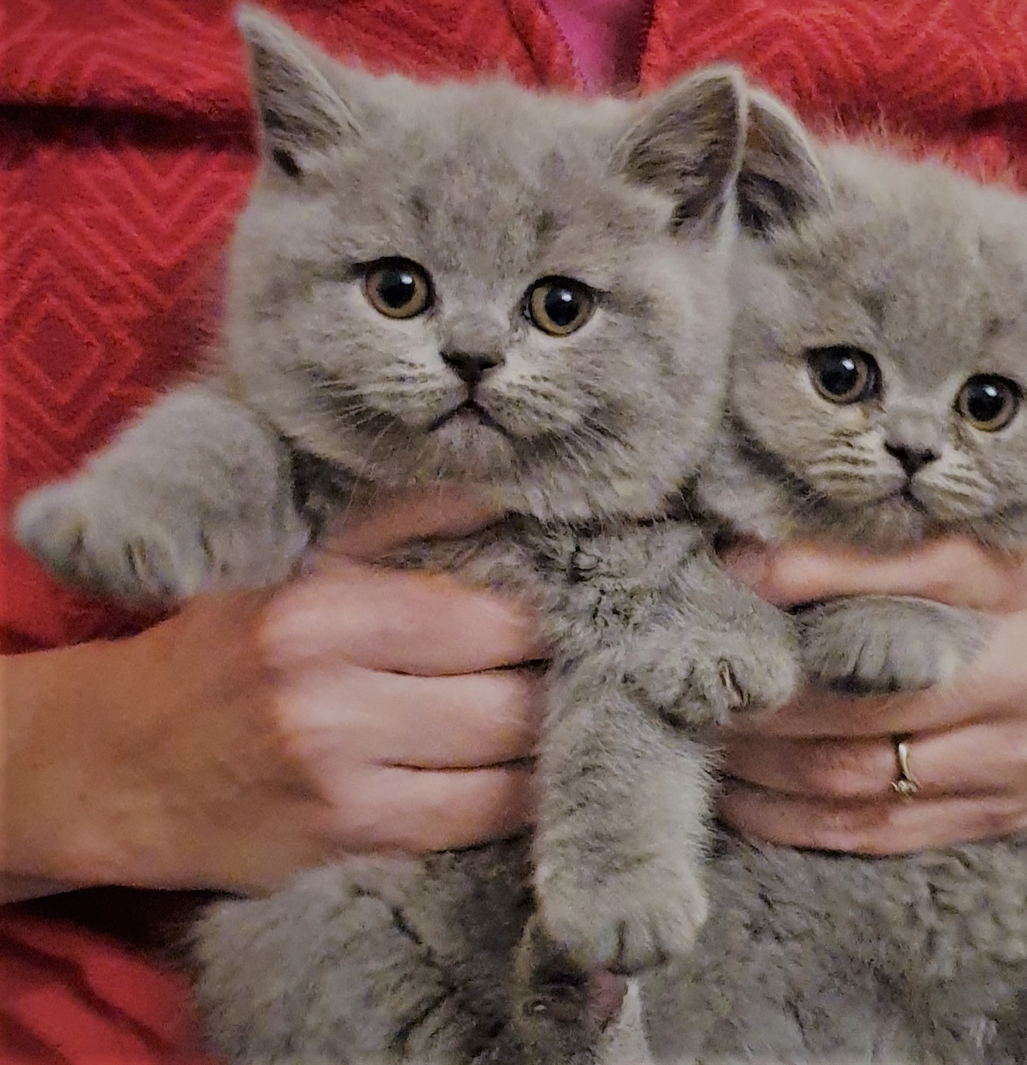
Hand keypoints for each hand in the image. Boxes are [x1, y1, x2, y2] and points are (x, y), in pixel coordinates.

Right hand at [2, 490, 544, 895]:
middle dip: (563, 686)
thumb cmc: (218, 653)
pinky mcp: (344, 846)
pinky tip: (537, 776)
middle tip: (596, 673)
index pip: (490, 616)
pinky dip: (519, 800)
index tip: (584, 617)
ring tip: (579, 719)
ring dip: (552, 745)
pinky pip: (472, 824)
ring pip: (504, 765)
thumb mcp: (292, 567)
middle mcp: (330, 698)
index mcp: (323, 611)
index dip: (552, 620)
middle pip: (510, 696)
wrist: (114, 766)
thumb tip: (493, 497)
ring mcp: (338, 782)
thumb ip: (397, 525)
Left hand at [718, 536, 1026, 853]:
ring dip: (762, 760)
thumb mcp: (981, 539)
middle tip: (694, 674)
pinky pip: (875, 829)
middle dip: (764, 688)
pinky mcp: (1000, 815)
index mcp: (1023, 576)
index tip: (729, 570)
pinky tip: (738, 795)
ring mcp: (1022, 753)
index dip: (810, 572)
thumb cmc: (1016, 594)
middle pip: (870, 688)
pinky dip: (791, 818)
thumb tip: (755, 544)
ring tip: (701, 733)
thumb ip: (893, 536)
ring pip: (860, 770)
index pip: (910, 568)